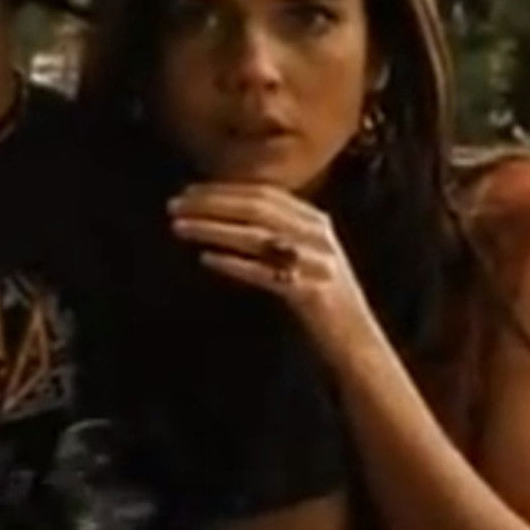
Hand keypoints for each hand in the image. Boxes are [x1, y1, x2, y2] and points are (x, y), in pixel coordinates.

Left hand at [168, 183, 374, 351]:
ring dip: (214, 228)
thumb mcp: (304, 255)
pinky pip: (266, 273)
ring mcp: (316, 261)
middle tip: (174, 206)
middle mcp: (317, 234)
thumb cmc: (321, 300)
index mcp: (315, 220)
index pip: (263, 193)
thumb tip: (226, 215)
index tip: (188, 191)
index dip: (223, 189)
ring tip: (181, 227)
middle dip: (212, 203)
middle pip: (257, 208)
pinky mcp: (311, 292)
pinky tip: (207, 259)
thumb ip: (276, 233)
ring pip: (258, 236)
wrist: (356, 340)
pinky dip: (235, 263)